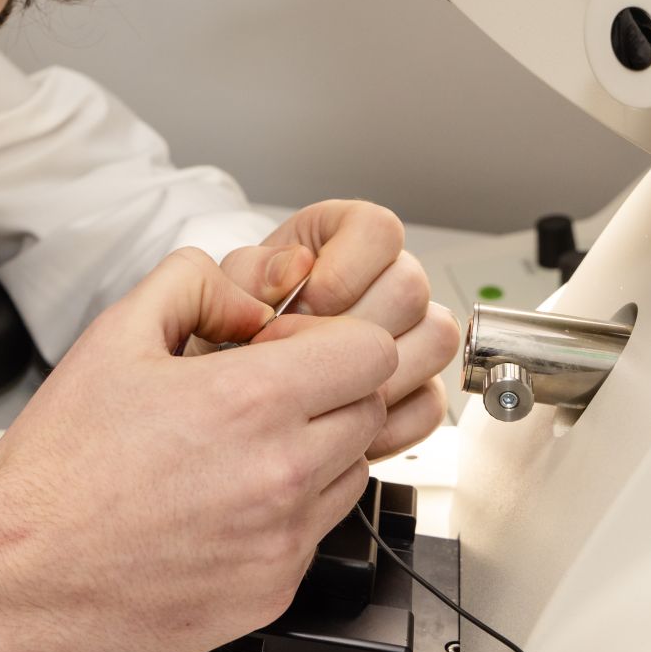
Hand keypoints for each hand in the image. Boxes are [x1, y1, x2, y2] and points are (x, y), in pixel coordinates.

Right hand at [0, 248, 396, 651]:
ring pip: (350, 474)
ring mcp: (281, 542)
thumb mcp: (113, 336)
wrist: (20, 565)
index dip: (331, 339)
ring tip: (230, 453)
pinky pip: (312, 537)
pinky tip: (217, 505)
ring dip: (312, 453)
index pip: (371, 351)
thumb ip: (191, 284)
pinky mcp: (271, 591)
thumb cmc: (58, 465)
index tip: (287, 350)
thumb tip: (248, 294)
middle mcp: (281, 475)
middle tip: (257, 398)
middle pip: (369, 410)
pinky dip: (281, 514)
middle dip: (326, 392)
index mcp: (250, 402)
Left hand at [216, 201, 457, 459]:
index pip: (379, 230)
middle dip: (351, 326)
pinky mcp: (414, 392)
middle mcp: (378, 282)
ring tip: (316, 389)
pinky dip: (386, 420)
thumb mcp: (216, 297)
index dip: (347, 266)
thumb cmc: (218, 337)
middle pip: (410, 286)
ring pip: (434, 338)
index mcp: (333, 241)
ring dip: (373, 372)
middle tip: (300, 352)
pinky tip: (337, 422)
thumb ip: (248, 272)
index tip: (309, 300)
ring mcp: (404, 336)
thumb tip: (294, 265)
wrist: (219, 399)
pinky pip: (430, 402)